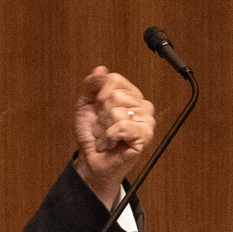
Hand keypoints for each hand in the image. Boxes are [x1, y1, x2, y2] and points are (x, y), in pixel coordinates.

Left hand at [73, 66, 154, 200]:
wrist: (91, 160)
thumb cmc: (92, 135)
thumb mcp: (86, 104)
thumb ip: (92, 85)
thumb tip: (100, 70)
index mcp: (131, 95)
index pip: (113, 80)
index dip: (99, 95)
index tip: (99, 110)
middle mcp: (142, 106)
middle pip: (114, 96)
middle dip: (101, 114)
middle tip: (103, 126)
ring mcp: (146, 121)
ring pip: (117, 112)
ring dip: (104, 128)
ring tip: (107, 136)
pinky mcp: (145, 136)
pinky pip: (122, 127)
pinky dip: (109, 137)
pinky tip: (111, 143)